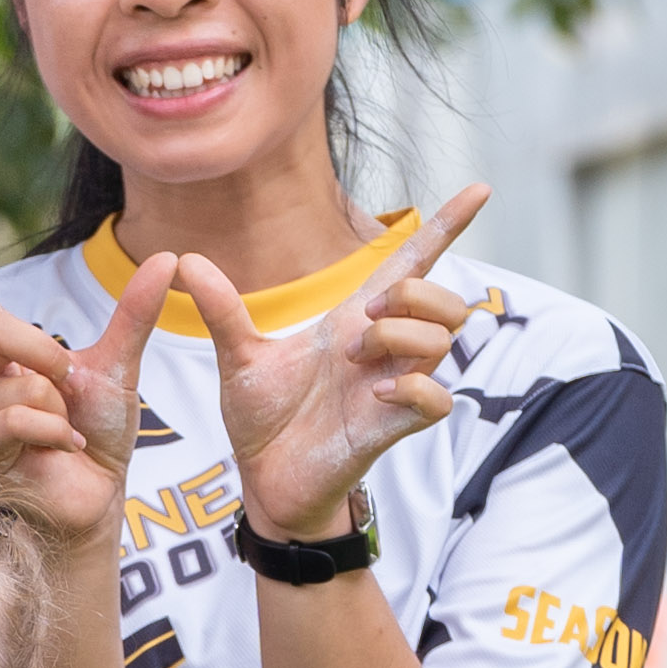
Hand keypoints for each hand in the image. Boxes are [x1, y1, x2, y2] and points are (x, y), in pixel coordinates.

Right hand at [0, 205, 176, 548]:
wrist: (95, 495)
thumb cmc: (96, 436)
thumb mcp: (118, 365)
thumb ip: (134, 313)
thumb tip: (167, 256)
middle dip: (49, 356)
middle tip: (70, 387)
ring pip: (21, 382)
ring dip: (59, 409)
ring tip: (61, 434)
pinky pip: (18, 418)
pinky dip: (53, 433)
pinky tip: (57, 451)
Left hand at [180, 183, 491, 542]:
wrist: (263, 479)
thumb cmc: (264, 419)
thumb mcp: (238, 357)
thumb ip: (221, 309)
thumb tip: (185, 259)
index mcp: (356, 323)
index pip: (414, 264)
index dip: (447, 226)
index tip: (480, 188)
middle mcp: (386, 350)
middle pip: (445, 298)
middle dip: (409, 296)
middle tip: (359, 325)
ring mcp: (396, 387)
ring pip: (442, 338)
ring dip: (397, 336)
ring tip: (352, 361)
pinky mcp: (396, 426)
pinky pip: (435, 396)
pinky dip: (410, 387)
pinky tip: (374, 395)